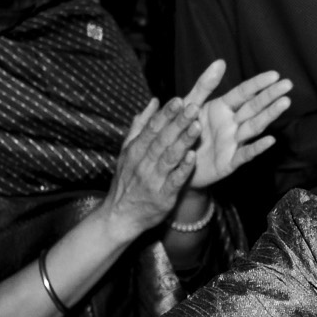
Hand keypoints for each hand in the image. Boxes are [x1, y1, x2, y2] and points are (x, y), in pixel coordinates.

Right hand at [100, 95, 200, 243]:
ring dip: (183, 141)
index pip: (152, 128)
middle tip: (194, 106)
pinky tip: (192, 156)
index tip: (179, 99)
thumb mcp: (127, 151)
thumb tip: (154, 101)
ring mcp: (153, 179)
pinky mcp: (163, 196)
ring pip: (169, 157)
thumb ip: (141, 126)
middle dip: (178, 122)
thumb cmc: (127, 181)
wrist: (120, 216)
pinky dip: (183, 168)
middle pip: (163, 139)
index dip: (166, 114)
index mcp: (135, 150)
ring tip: (197, 126)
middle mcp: (143, 162)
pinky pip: (174, 180)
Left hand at [188, 60, 291, 189]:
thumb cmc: (182, 132)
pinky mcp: (228, 163)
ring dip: (269, 115)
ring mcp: (232, 143)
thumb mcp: (189, 105)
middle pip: (254, 107)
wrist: (173, 165)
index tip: (275, 75)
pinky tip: (270, 140)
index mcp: (222, 108)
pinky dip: (257, 148)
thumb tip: (221, 61)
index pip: (244, 93)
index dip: (258, 84)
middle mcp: (231, 124)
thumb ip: (204, 85)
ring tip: (284, 103)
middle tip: (288, 84)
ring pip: (254, 127)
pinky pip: (244, 154)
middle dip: (270, 95)